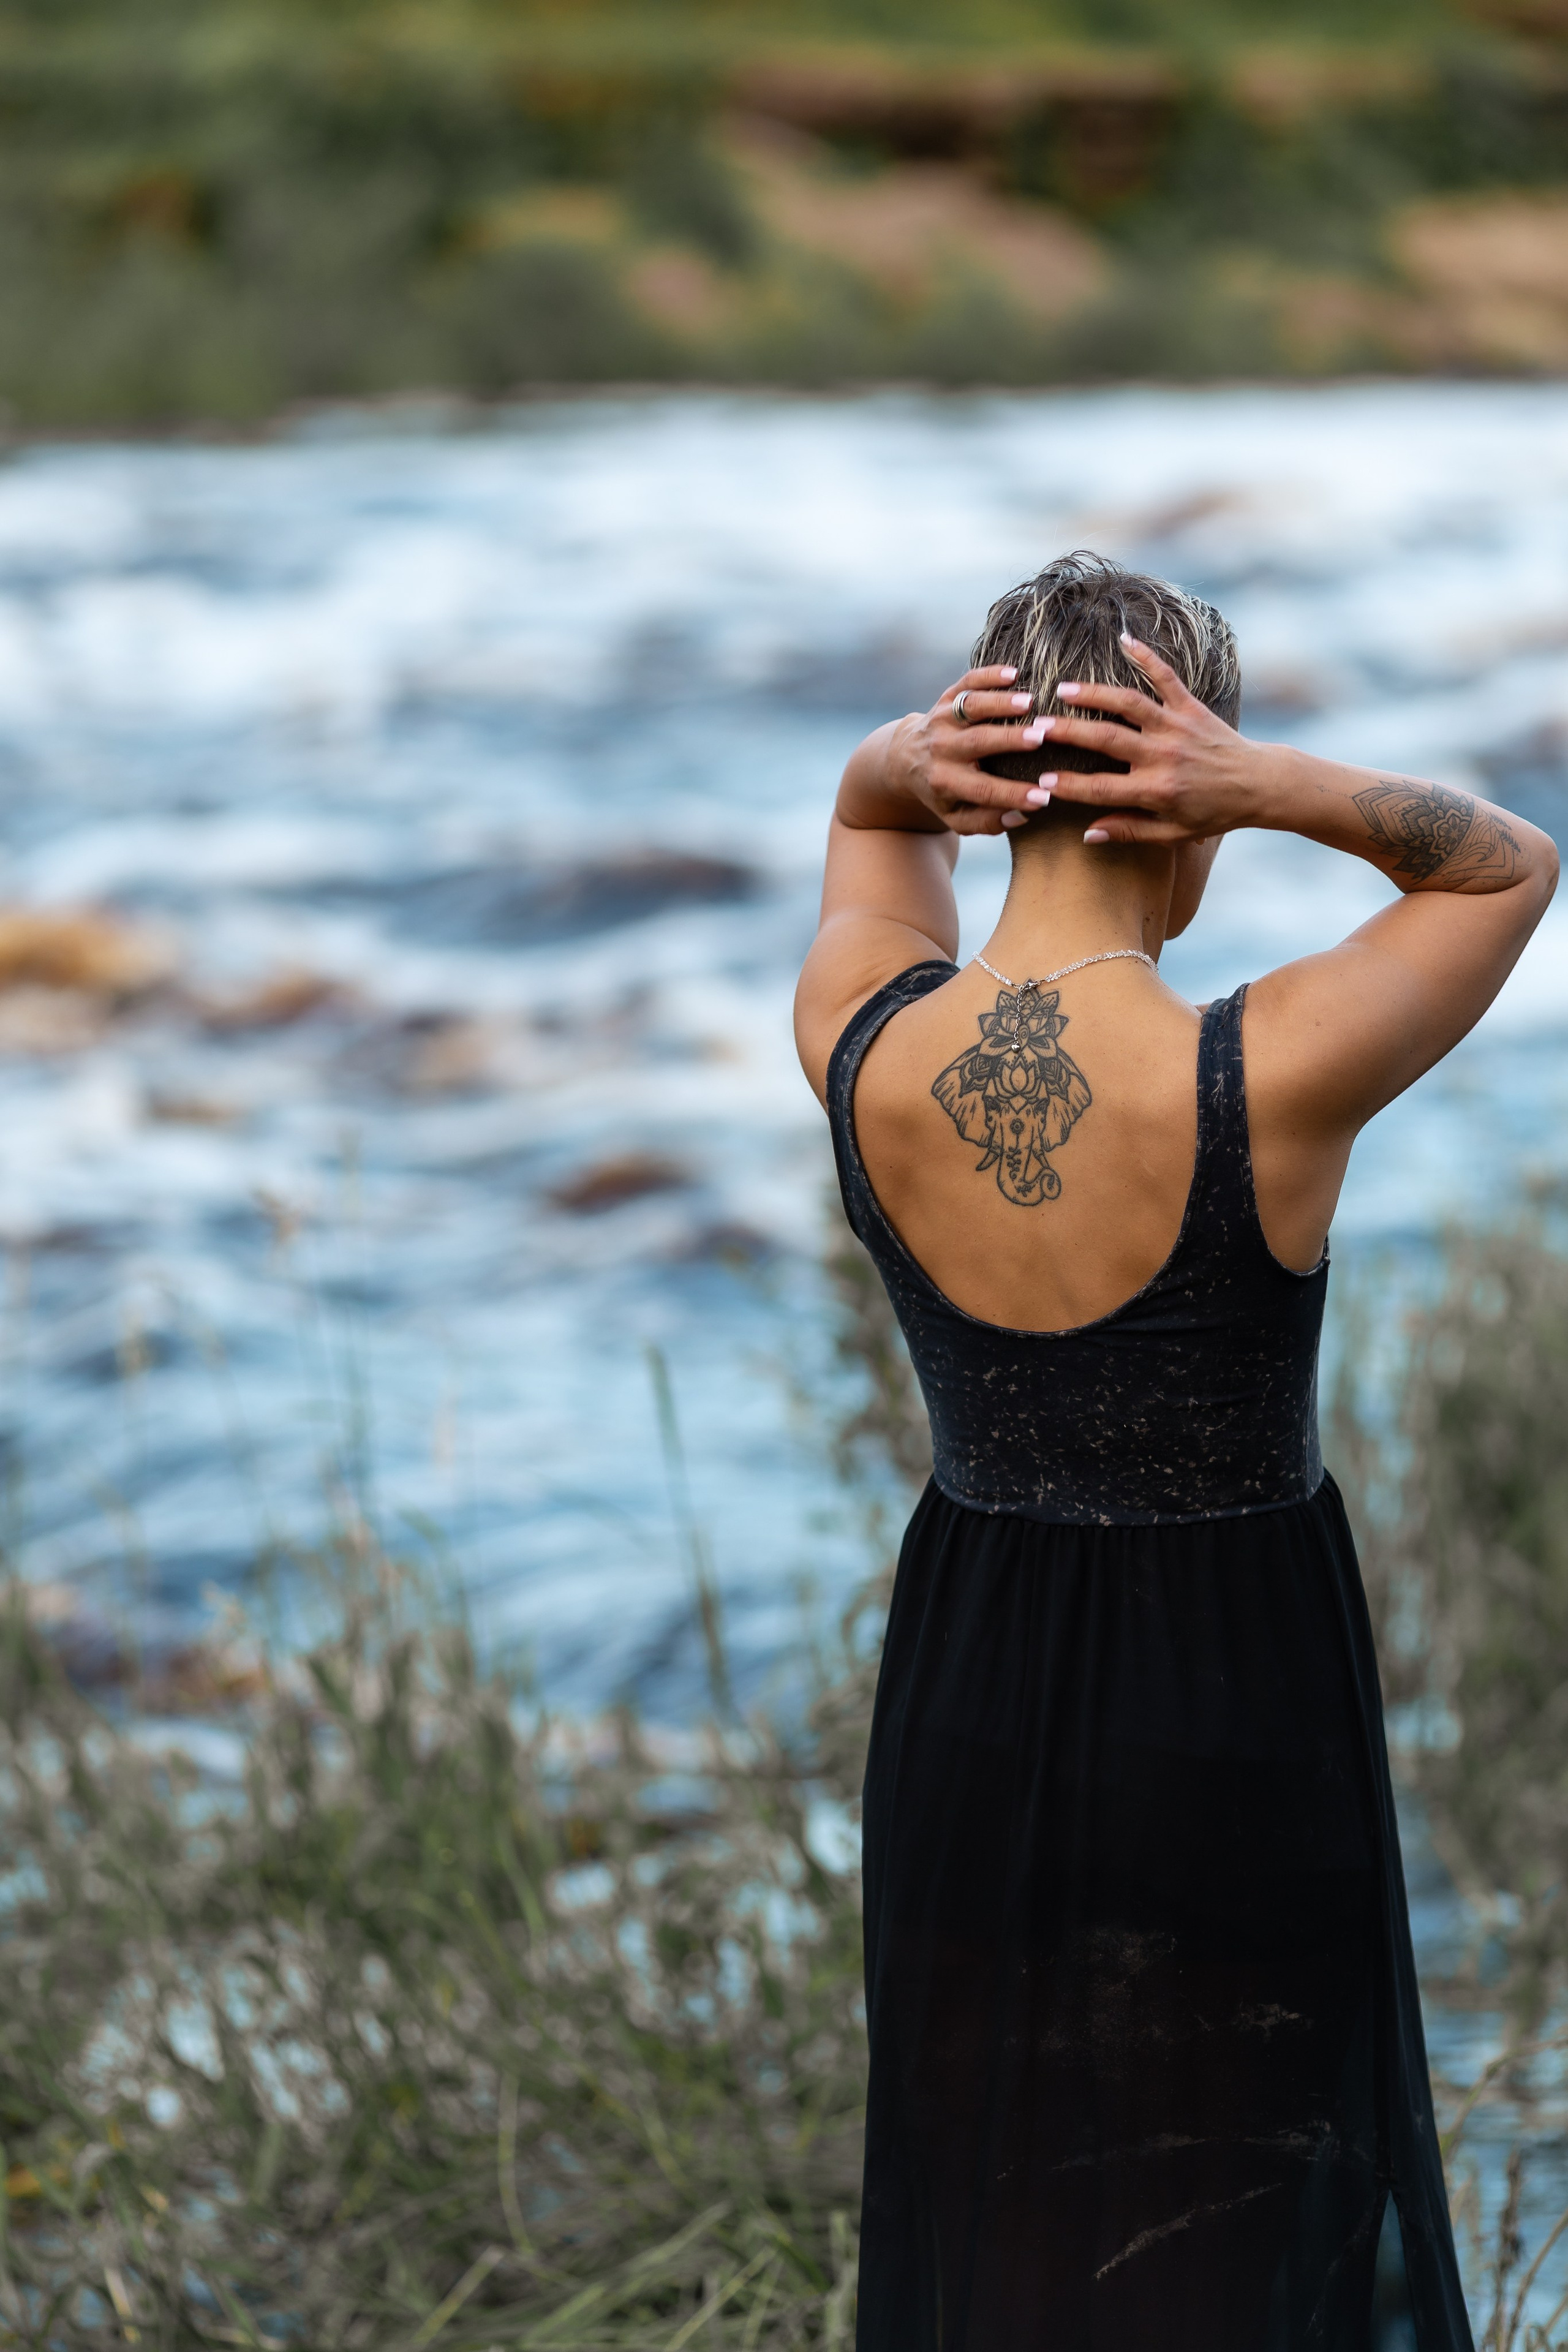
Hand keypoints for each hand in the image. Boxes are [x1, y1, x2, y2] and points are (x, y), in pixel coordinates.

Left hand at [879, 666, 1045, 836]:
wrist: (906, 758)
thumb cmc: (943, 791)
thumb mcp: (956, 817)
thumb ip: (987, 822)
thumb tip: (1022, 816)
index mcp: (946, 782)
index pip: (983, 790)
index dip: (1014, 794)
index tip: (1045, 796)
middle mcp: (942, 749)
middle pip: (977, 742)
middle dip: (1010, 740)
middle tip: (1041, 737)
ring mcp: (943, 719)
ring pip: (970, 707)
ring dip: (1000, 703)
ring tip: (1030, 702)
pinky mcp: (947, 697)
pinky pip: (966, 682)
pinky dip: (988, 675)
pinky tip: (1013, 673)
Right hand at [1034, 639, 1267, 844]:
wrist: (1259, 784)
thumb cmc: (1213, 812)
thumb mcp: (1173, 834)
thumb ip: (1130, 832)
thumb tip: (1087, 834)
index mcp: (1156, 790)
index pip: (1101, 789)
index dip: (1068, 785)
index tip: (1041, 781)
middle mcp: (1163, 755)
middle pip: (1107, 739)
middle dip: (1069, 733)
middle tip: (1037, 727)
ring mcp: (1177, 726)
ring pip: (1129, 704)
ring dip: (1095, 694)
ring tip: (1063, 689)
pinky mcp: (1191, 706)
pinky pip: (1166, 677)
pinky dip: (1146, 656)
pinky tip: (1124, 639)